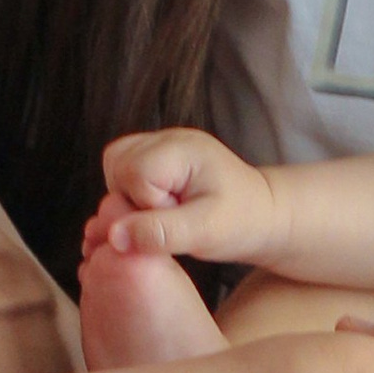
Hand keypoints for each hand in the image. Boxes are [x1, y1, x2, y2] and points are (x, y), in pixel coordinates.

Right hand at [89, 127, 280, 266]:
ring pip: (114, 164)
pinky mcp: (157, 154)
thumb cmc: (239, 223)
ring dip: (129, 196)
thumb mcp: (204, 232)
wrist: (260, 215)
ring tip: (166, 211)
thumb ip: (159, 233)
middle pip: (116, 163)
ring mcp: (161, 141)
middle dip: (133, 199)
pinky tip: (159, 206)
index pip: (132, 172)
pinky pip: (122, 169)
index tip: (177, 216)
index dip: (145, 204)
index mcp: (183, 148)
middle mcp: (168, 136)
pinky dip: (131, 192)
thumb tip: (113, 236)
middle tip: (171, 215)